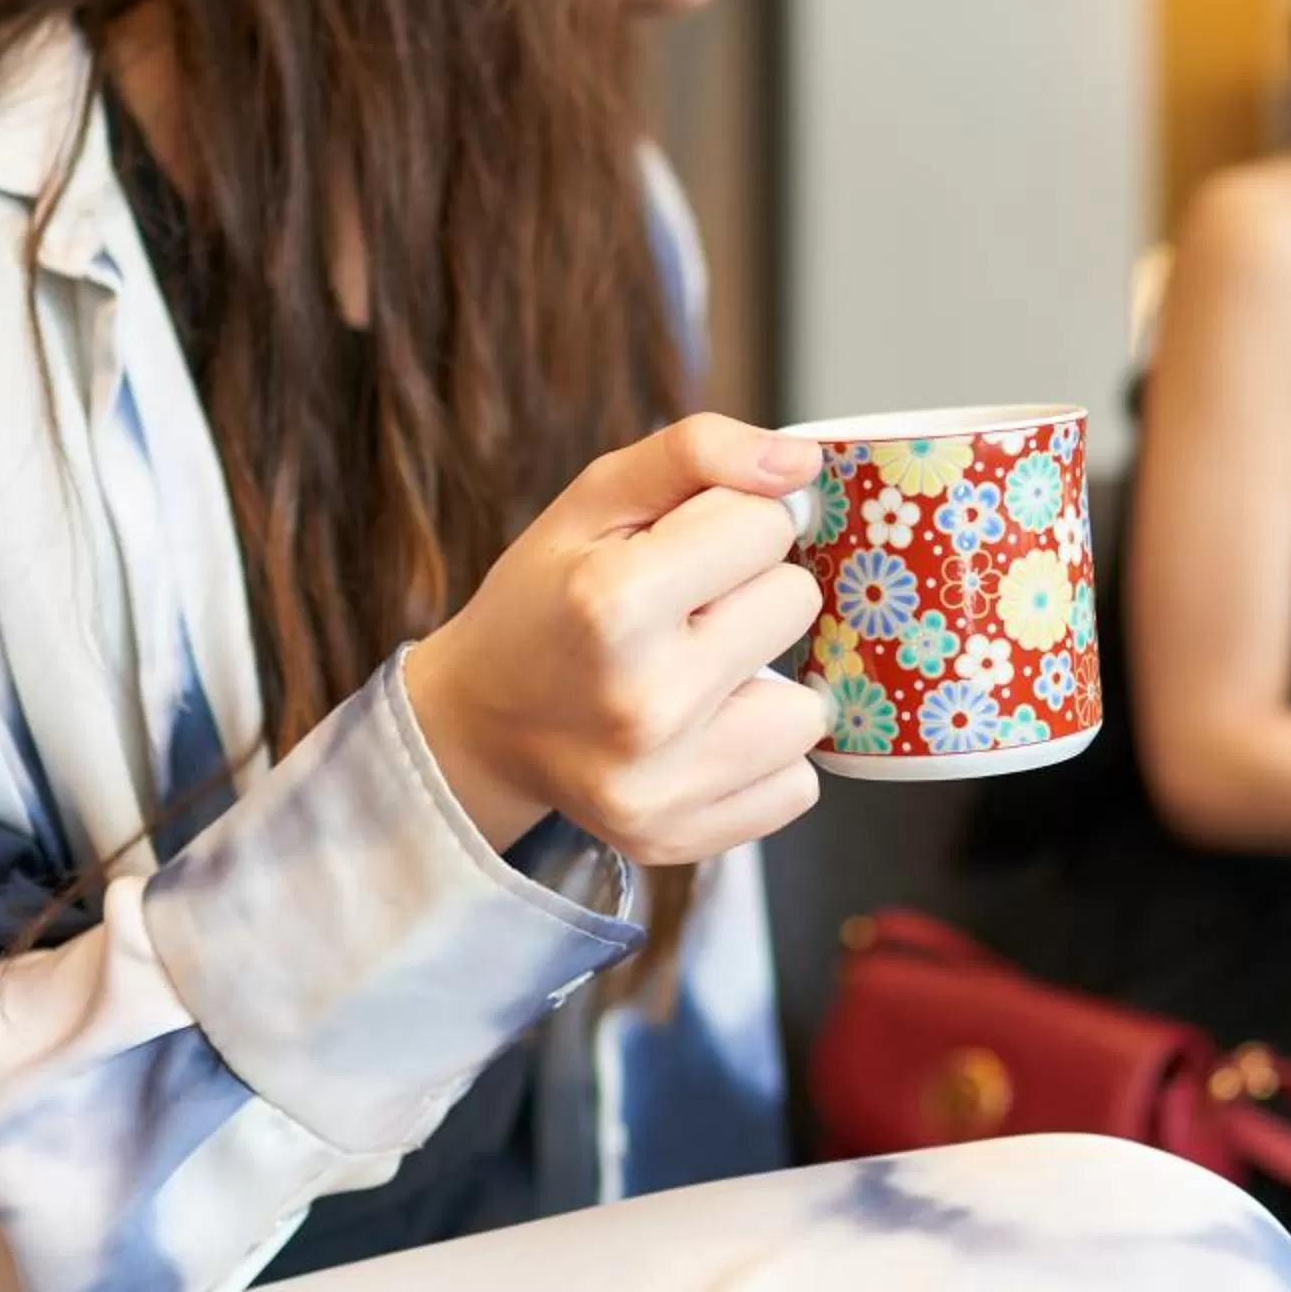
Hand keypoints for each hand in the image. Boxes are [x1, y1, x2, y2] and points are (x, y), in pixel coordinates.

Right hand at [404, 415, 828, 866]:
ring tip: (698, 677)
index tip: (686, 547)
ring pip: (811, 709)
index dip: (733, 522)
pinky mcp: (677, 837)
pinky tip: (703, 734)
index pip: (767, 526)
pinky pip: (797, 785)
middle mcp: (644, 703)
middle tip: (685, 614)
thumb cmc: (547, 598)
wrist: (479, 721)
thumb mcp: (596, 499)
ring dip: (769, 684)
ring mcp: (662, 784)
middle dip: (752, 594)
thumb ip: (697, 454)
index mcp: (613, 602)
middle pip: (797, 604)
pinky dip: (762, 757)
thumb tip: (802, 463)